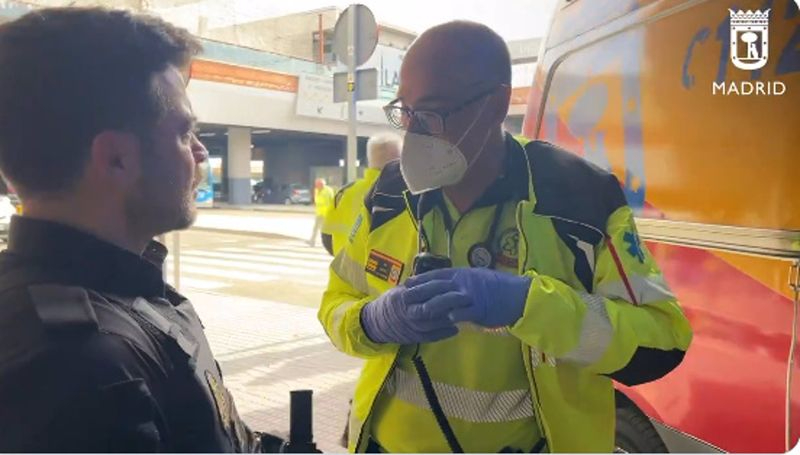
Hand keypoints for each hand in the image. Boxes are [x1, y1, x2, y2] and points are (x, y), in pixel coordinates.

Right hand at [360, 280, 470, 344]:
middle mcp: (407, 312)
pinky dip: (444, 333)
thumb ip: (416, 286)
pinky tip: (456, 328)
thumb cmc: (391, 303)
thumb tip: (437, 278)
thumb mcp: (400, 290)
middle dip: (449, 303)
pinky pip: (431, 337)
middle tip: (466, 298)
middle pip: (430, 308)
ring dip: (449, 318)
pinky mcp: (414, 338)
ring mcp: (410, 327)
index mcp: (403, 297)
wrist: (375, 323)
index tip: (455, 282)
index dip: (440, 287)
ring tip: (464, 312)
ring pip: (432, 323)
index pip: (424, 291)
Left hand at [405, 268, 530, 327]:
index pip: (437, 274)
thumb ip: (462, 281)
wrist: (519, 296)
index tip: (407, 282)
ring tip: (418, 313)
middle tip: (404, 297)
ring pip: (446, 299)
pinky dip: (452, 316)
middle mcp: (464, 282)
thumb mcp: (477, 278)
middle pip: (437, 286)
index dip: (421, 279)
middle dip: (419, 292)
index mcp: (463, 274)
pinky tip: (442, 321)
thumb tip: (448, 283)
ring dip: (431, 306)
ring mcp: (471, 295)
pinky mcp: (479, 309)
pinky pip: (463, 313)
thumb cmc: (499, 288)